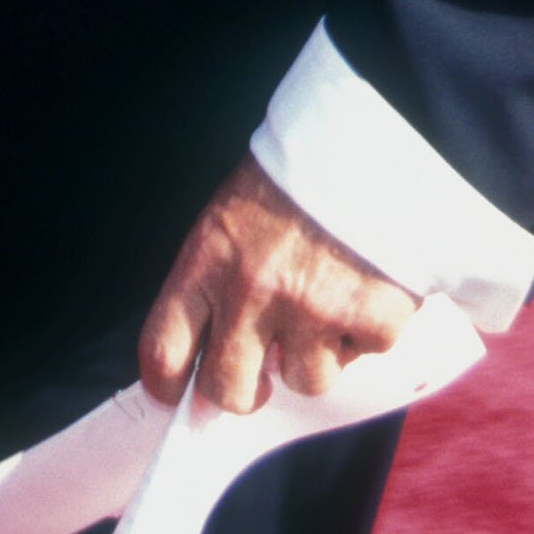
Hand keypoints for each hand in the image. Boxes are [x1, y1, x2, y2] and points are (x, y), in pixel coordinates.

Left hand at [139, 155, 419, 414]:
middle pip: (228, 389)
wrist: (370, 140)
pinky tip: (365, 286)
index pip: (163, 349)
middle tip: (264, 369)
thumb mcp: (231, 215)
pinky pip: (363, 357)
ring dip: (317, 354)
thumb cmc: (294, 177)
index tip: (177, 394)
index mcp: (208, 258)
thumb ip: (217, 279)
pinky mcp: (370, 318)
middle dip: (246, 389)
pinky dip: (367, 331)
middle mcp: (253, 291)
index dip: (168, 384)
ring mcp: (313, 309)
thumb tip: (214, 348)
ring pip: (305, 381)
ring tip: (327, 301)